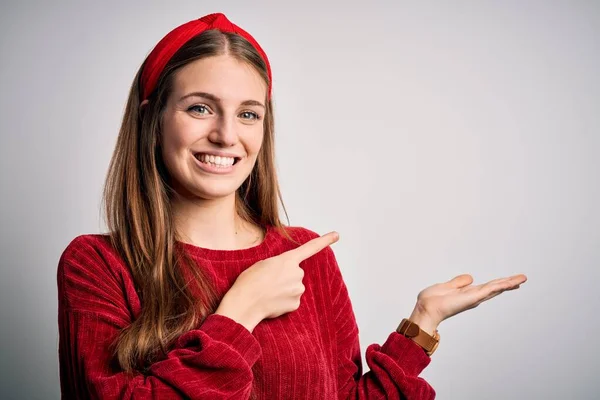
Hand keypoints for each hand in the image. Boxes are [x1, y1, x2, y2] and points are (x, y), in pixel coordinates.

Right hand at [215, 231, 339, 331]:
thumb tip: (286, 277)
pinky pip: (292, 301)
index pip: (310, 248)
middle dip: (286, 277)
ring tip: (267, 292)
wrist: (245, 304)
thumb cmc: (249, 282)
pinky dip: (283, 302)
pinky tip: (271, 302)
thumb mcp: (263, 264)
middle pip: (296, 274)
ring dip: (284, 290)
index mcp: (288, 260)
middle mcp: (297, 273)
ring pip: (294, 288)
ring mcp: (298, 289)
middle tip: (268, 282)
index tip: (337, 235)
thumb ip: (280, 266)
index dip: (325, 240)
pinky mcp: (295, 304)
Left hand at [409, 273, 527, 333]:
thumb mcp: (446, 286)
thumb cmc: (432, 300)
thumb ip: (458, 282)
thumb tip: (470, 278)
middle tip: (522, 279)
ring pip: (495, 288)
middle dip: (508, 283)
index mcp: (466, 293)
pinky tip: (511, 282)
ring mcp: (474, 297)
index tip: (509, 281)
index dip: (498, 284)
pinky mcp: (473, 297)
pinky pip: (490, 289)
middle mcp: (473, 297)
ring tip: (522, 279)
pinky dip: (501, 285)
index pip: (485, 287)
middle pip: (494, 288)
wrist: (427, 308)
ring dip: (509, 283)